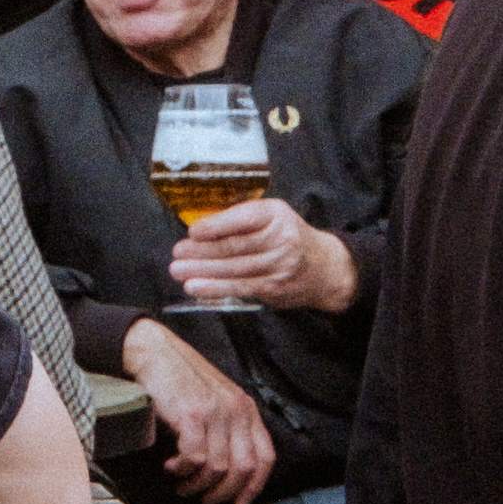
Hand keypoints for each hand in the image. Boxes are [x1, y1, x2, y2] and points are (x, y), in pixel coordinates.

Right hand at [121, 319, 278, 503]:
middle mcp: (236, 410)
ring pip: (217, 469)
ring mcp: (216, 412)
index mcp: (245, 408)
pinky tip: (171, 466)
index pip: (265, 457)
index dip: (254, 486)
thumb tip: (227, 469)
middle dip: (223, 493)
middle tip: (204, 500)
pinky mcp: (193, 415)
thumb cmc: (179, 378)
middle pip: (243, 468)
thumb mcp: (215, 399)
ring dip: (197, 485)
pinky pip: (195, 458)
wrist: (153, 352)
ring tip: (182, 484)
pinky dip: (182, 470)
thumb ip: (228, 426)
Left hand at [167, 197, 357, 313]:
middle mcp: (281, 239)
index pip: (245, 219)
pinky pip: (240, 288)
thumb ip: (242, 219)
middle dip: (202, 251)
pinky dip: (215, 289)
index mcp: (276, 215)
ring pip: (235, 269)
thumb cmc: (288, 236)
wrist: (325, 268)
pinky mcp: (274, 288)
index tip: (194, 231)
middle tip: (177, 253)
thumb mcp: (272, 216)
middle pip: (236, 246)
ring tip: (179, 271)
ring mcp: (279, 266)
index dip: (217, 226)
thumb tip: (200, 229)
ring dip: (203, 272)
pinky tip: (196, 288)